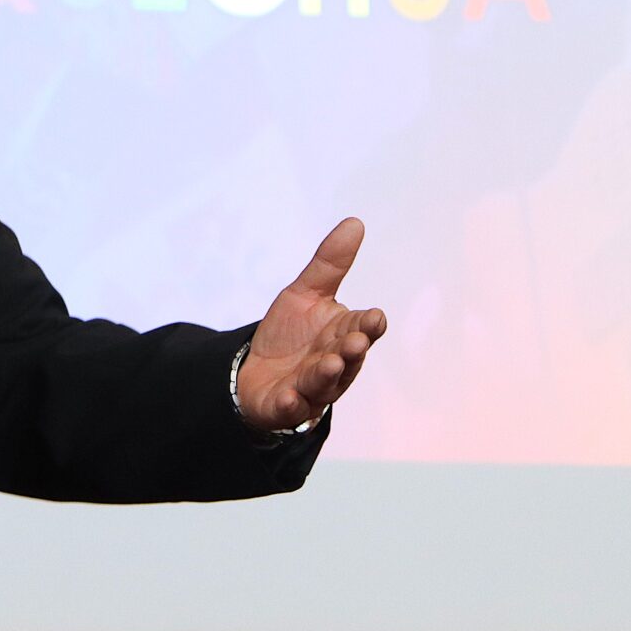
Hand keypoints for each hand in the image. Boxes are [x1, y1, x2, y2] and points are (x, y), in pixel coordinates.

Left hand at [236, 217, 387, 431]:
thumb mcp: (306, 293)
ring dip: (328, 375)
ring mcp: (312, 388)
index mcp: (343, 334)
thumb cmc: (291, 334)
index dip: (369, 324)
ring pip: (324, 384)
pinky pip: (292, 408)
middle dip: (353, 350)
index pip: (362, 328)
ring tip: (330, 363)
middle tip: (356, 341)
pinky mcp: (286, 406)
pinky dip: (292, 404)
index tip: (375, 317)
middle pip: (349, 357)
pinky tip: (289, 397)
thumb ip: (330, 264)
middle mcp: (335, 363)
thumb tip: (355, 221)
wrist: (256, 372)